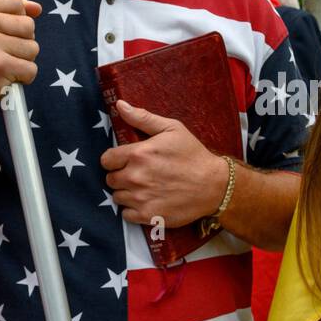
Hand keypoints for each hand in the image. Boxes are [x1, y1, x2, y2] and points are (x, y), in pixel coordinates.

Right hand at [0, 0, 40, 117]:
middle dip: (21, 41)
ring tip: (1, 64)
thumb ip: (9, 10)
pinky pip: (31, 68)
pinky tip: (3, 77)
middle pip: (28, 24)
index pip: (16, 1)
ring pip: (33, 47)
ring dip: (22, 60)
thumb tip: (36, 8)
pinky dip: (23, 77)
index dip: (16, 19)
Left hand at [101, 100, 228, 226]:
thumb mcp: (172, 129)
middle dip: (121, 175)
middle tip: (139, 174)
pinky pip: (126, 215)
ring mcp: (140, 198)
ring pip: (117, 197)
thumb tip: (120, 105)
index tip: (127, 161)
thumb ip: (143, 118)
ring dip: (127, 193)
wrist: (214, 185)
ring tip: (144, 188)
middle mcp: (135, 177)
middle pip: (110, 179)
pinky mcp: (148, 216)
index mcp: (138, 154)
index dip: (115, 159)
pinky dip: (133, 209)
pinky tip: (147, 201)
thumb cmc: (193, 155)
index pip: (106, 160)